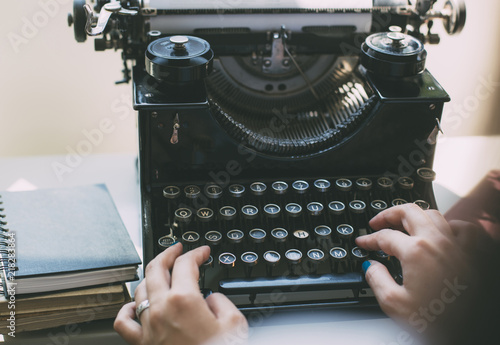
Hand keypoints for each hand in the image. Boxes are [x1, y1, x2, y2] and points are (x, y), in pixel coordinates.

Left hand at [114, 243, 247, 344]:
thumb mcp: (235, 323)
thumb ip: (221, 301)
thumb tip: (211, 298)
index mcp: (184, 300)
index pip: (186, 263)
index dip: (196, 252)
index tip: (203, 252)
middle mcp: (162, 310)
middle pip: (156, 268)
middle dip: (168, 253)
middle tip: (178, 249)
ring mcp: (149, 327)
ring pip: (140, 289)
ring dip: (151, 276)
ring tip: (161, 272)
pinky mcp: (142, 344)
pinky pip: (124, 322)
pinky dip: (127, 309)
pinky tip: (134, 304)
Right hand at [355, 204, 479, 333]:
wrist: (469, 332)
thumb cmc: (438, 322)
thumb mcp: (395, 304)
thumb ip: (377, 280)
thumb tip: (370, 266)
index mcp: (416, 252)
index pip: (385, 236)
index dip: (369, 239)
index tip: (362, 243)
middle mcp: (437, 242)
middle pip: (409, 212)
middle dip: (389, 214)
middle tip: (377, 222)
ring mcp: (457, 245)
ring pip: (434, 214)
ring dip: (415, 216)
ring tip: (405, 224)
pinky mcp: (474, 254)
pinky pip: (464, 228)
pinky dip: (450, 225)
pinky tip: (444, 231)